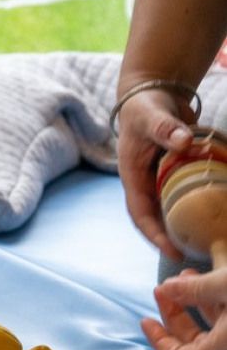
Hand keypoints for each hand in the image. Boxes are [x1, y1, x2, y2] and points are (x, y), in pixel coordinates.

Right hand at [115, 88, 196, 260]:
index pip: (140, 213)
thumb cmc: (145, 106)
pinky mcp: (176, 174)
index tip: (173, 251)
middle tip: (198, 255)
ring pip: (173, 208)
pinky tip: (218, 213)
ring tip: (210, 241)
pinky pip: (187, 194)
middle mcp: (145, 183)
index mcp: (132, 175)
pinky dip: (201, 204)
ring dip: (187, 225)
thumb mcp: (150, 115)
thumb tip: (184, 141)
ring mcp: (160, 179)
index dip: (154, 234)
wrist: (153, 94)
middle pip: (157, 218)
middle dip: (173, 238)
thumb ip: (165, 128)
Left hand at [142, 267, 226, 349]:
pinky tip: (207, 279)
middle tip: (161, 289)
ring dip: (195, 303)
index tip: (144, 321)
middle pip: (194, 343)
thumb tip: (166, 288)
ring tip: (185, 275)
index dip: (158, 342)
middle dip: (173, 315)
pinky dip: (214, 303)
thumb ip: (196, 289)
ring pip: (214, 330)